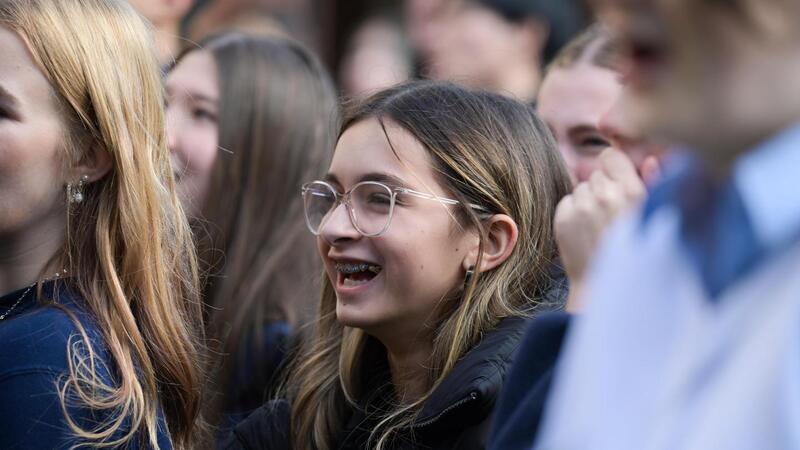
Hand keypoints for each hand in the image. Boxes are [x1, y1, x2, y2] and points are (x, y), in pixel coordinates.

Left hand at [555, 148, 658, 310]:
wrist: (608, 288)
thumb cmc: (638, 255)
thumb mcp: (654, 218)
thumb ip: (654, 185)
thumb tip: (651, 159)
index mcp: (632, 191)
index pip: (611, 156)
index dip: (614, 167)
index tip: (618, 183)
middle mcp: (605, 195)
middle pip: (596, 174)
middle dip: (603, 188)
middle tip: (613, 214)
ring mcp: (581, 207)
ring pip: (581, 188)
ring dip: (588, 201)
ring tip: (600, 226)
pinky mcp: (563, 219)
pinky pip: (567, 202)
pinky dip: (573, 213)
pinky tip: (586, 232)